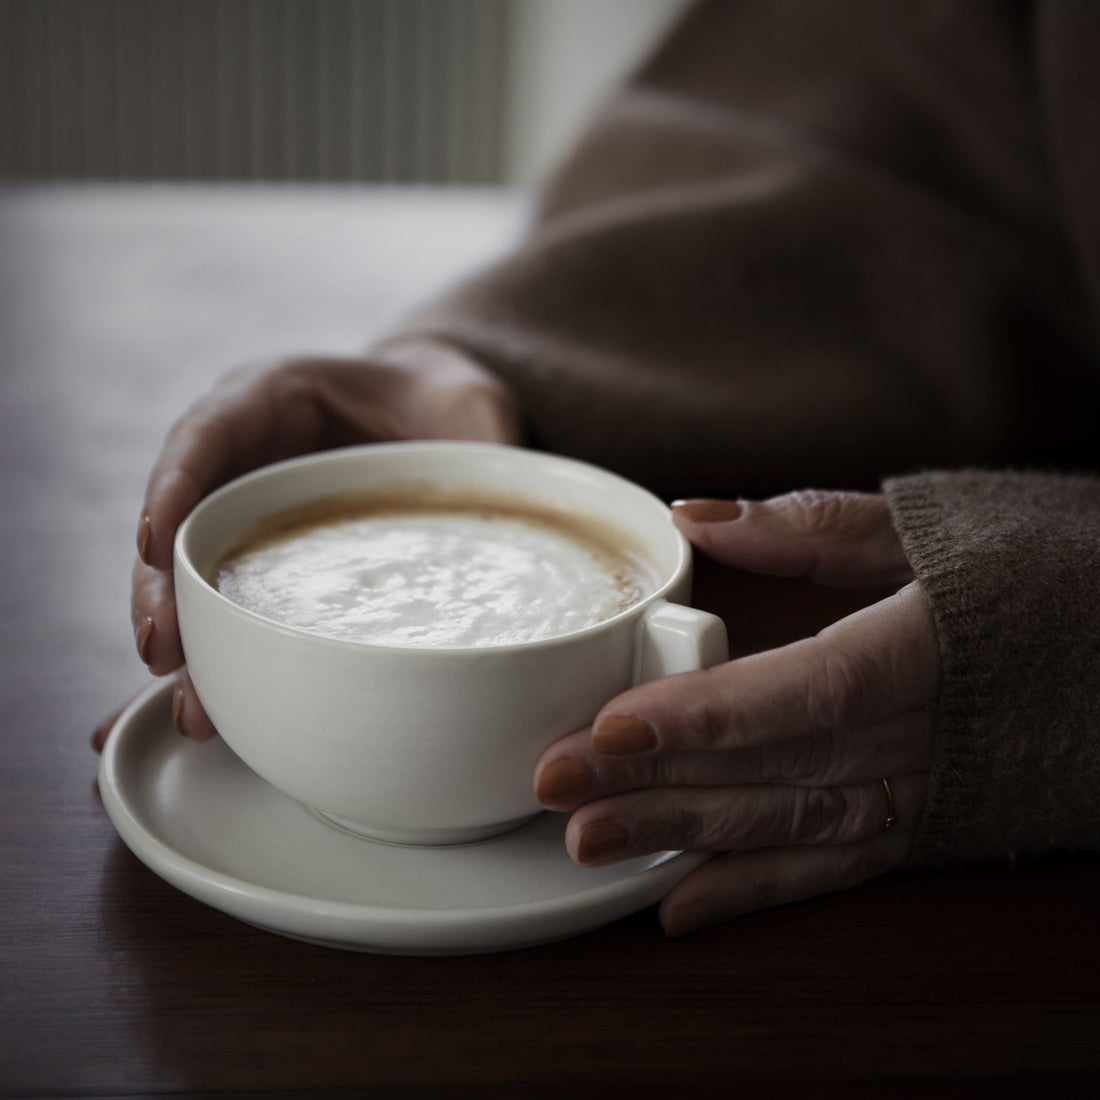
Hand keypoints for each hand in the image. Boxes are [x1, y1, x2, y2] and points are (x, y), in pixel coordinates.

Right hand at [92, 339, 518, 750]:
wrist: (440, 420)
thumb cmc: (444, 402)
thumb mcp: (471, 408)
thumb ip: (483, 446)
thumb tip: (514, 512)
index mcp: (274, 396)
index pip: (207, 431)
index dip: (173, 486)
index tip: (157, 544)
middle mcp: (244, 456)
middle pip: (182, 518)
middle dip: (164, 589)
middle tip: (163, 654)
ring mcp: (248, 510)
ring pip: (194, 573)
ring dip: (187, 639)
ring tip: (192, 708)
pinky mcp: (267, 559)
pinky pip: (231, 602)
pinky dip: (221, 652)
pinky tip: (214, 708)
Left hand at [533, 490, 938, 935]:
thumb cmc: (1037, 571)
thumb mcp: (936, 526)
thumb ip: (812, 527)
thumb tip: (693, 517)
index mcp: (928, 649)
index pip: (802, 691)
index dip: (706, 717)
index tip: (610, 728)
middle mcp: (926, 737)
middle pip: (774, 768)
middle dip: (657, 783)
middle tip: (554, 786)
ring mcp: (926, 792)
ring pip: (792, 826)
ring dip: (687, 841)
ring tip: (588, 844)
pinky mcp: (926, 823)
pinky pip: (835, 866)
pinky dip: (758, 891)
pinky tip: (678, 906)